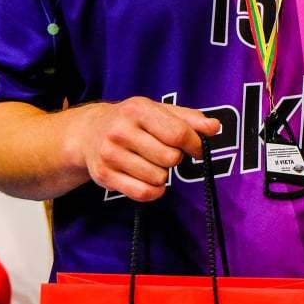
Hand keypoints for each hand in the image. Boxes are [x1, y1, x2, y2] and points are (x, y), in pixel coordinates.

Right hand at [73, 98, 220, 201]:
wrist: (88, 132)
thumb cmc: (132, 121)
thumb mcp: (159, 111)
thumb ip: (189, 119)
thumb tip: (214, 127)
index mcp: (138, 110)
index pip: (178, 133)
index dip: (195, 144)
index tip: (197, 149)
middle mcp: (120, 131)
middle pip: (170, 158)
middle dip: (175, 158)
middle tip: (164, 153)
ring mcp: (110, 154)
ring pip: (159, 177)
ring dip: (163, 174)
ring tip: (151, 163)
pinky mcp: (104, 176)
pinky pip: (143, 193)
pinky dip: (155, 191)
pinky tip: (151, 181)